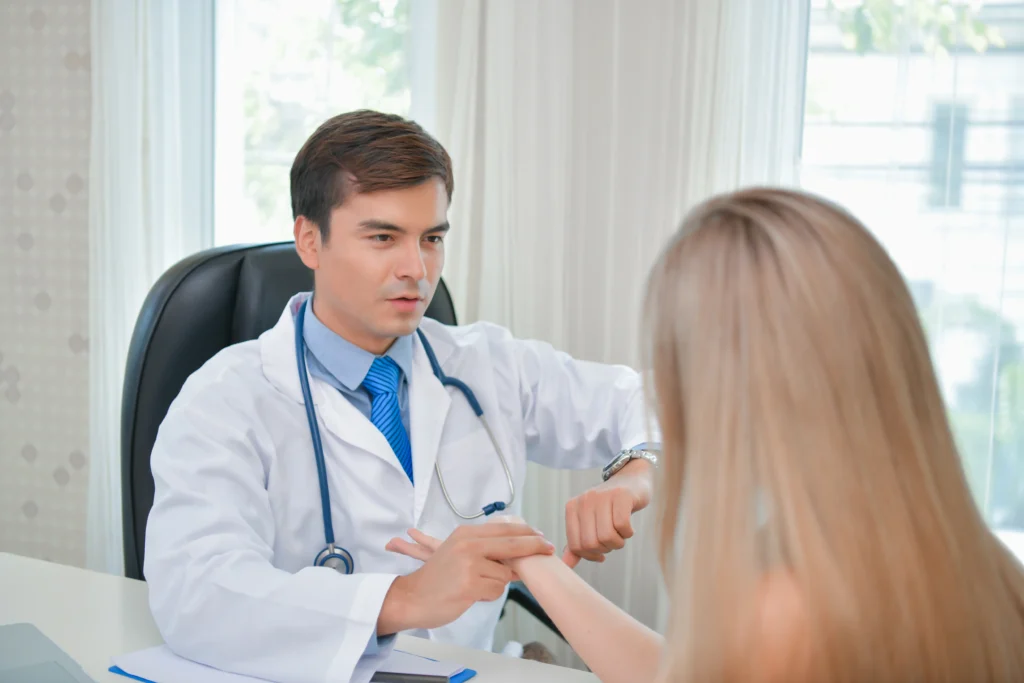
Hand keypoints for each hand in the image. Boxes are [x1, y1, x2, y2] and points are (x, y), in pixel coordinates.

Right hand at [378, 522, 553, 634]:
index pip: (505, 529)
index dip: (527, 533)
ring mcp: (469, 565)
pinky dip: (489, 595)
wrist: (413, 597)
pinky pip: (496, 590)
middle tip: (549, 548)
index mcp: (466, 534)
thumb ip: (486, 550)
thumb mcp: (459, 552)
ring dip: (497, 583)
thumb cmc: (438, 578)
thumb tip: (518, 554)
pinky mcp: (470, 585)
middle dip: (534, 546)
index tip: (542, 537)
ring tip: (475, 585)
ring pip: (505, 574)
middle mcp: (468, 545)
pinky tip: (471, 594)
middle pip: (513, 544)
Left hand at [563, 458, 652, 567]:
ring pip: (606, 536)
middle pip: (591, 543)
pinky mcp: (621, 495)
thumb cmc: (609, 507)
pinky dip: (628, 533)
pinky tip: (628, 528)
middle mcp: (584, 500)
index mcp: (572, 508)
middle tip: (613, 541)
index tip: (601, 552)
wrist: (631, 481)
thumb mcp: (589, 522)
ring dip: (618, 542)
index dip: (590, 555)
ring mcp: (602, 496)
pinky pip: (622, 525)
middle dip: (605, 549)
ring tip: (621, 534)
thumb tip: (565, 564)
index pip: (576, 546)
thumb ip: (577, 543)